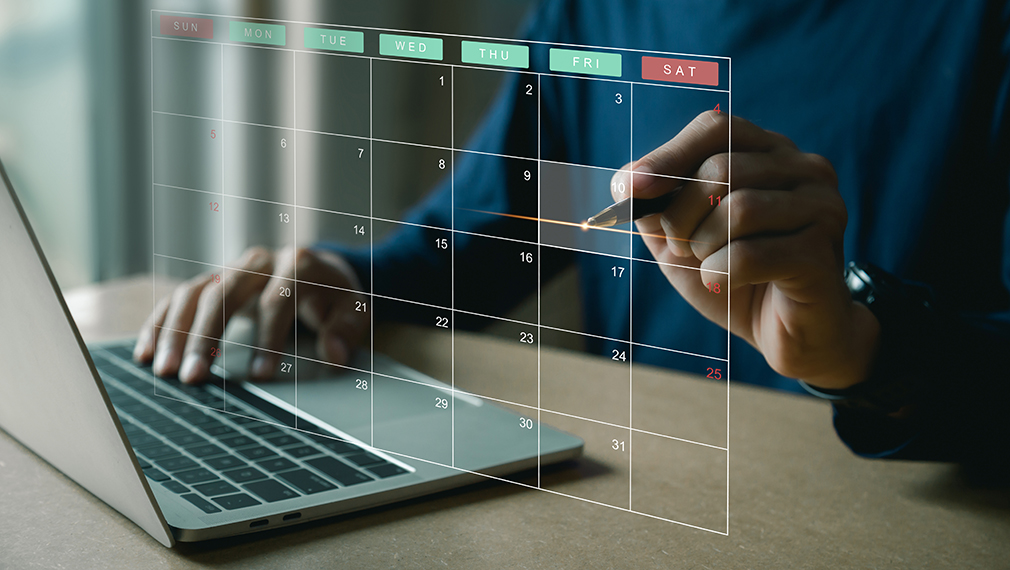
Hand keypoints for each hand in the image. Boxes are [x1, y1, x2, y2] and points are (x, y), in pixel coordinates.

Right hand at [133, 247, 367, 383]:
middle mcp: (260, 261)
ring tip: (165, 372)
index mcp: (298, 264)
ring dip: (176, 333)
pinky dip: (161, 324)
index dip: (270, 337)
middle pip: (226, 292)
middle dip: (206, 336)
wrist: (320, 272)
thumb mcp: (356, 310)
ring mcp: (232, 268)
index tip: (261, 376)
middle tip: (194, 378)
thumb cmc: (335, 297)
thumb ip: (348, 330)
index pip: (278, 298)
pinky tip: (147, 354)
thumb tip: (333, 352)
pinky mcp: (212, 280)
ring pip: (195, 293)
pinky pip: (178, 298)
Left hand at [612, 111, 878, 389]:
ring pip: (740, 208)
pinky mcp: (820, 254)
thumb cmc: (735, 276)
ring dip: (702, 245)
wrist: (788, 334)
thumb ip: (658, 207)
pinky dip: (719, 272)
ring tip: (705, 264)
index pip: (716, 128)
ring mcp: (822, 208)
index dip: (667, 156)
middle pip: (721, 169)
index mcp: (770, 152)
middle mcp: (804, 169)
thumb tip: (626, 184)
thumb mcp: (682, 238)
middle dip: (680, 215)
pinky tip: (719, 283)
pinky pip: (751, 254)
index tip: (628, 189)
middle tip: (677, 247)